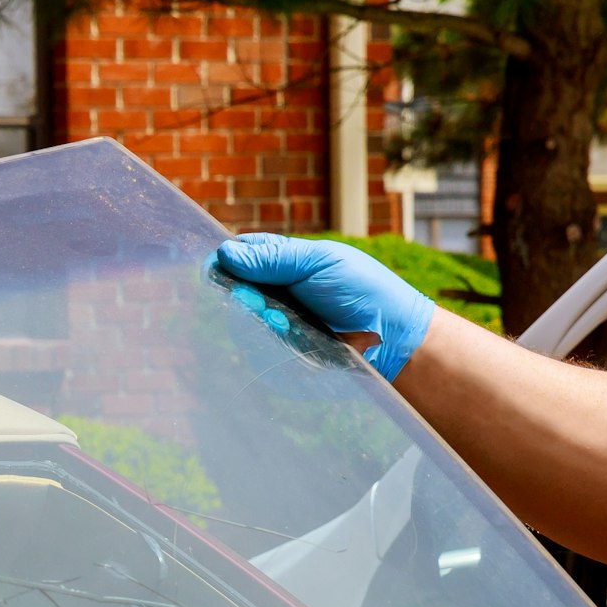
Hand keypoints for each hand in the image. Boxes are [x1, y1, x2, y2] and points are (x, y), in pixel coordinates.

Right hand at [215, 234, 435, 380]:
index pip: (240, 255)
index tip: (218, 268)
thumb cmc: (361, 290)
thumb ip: (272, 258)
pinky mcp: (281, 353)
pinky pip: (256, 351)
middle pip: (234, 291)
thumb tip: (223, 253)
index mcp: (283, 262)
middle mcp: (276, 292)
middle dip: (240, 295)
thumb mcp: (317, 262)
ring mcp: (276, 323)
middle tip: (256, 301)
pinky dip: (266, 344)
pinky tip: (288, 338)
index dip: (225, 261)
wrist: (389, 337)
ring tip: (282, 322)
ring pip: (241, 322)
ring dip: (257, 321)